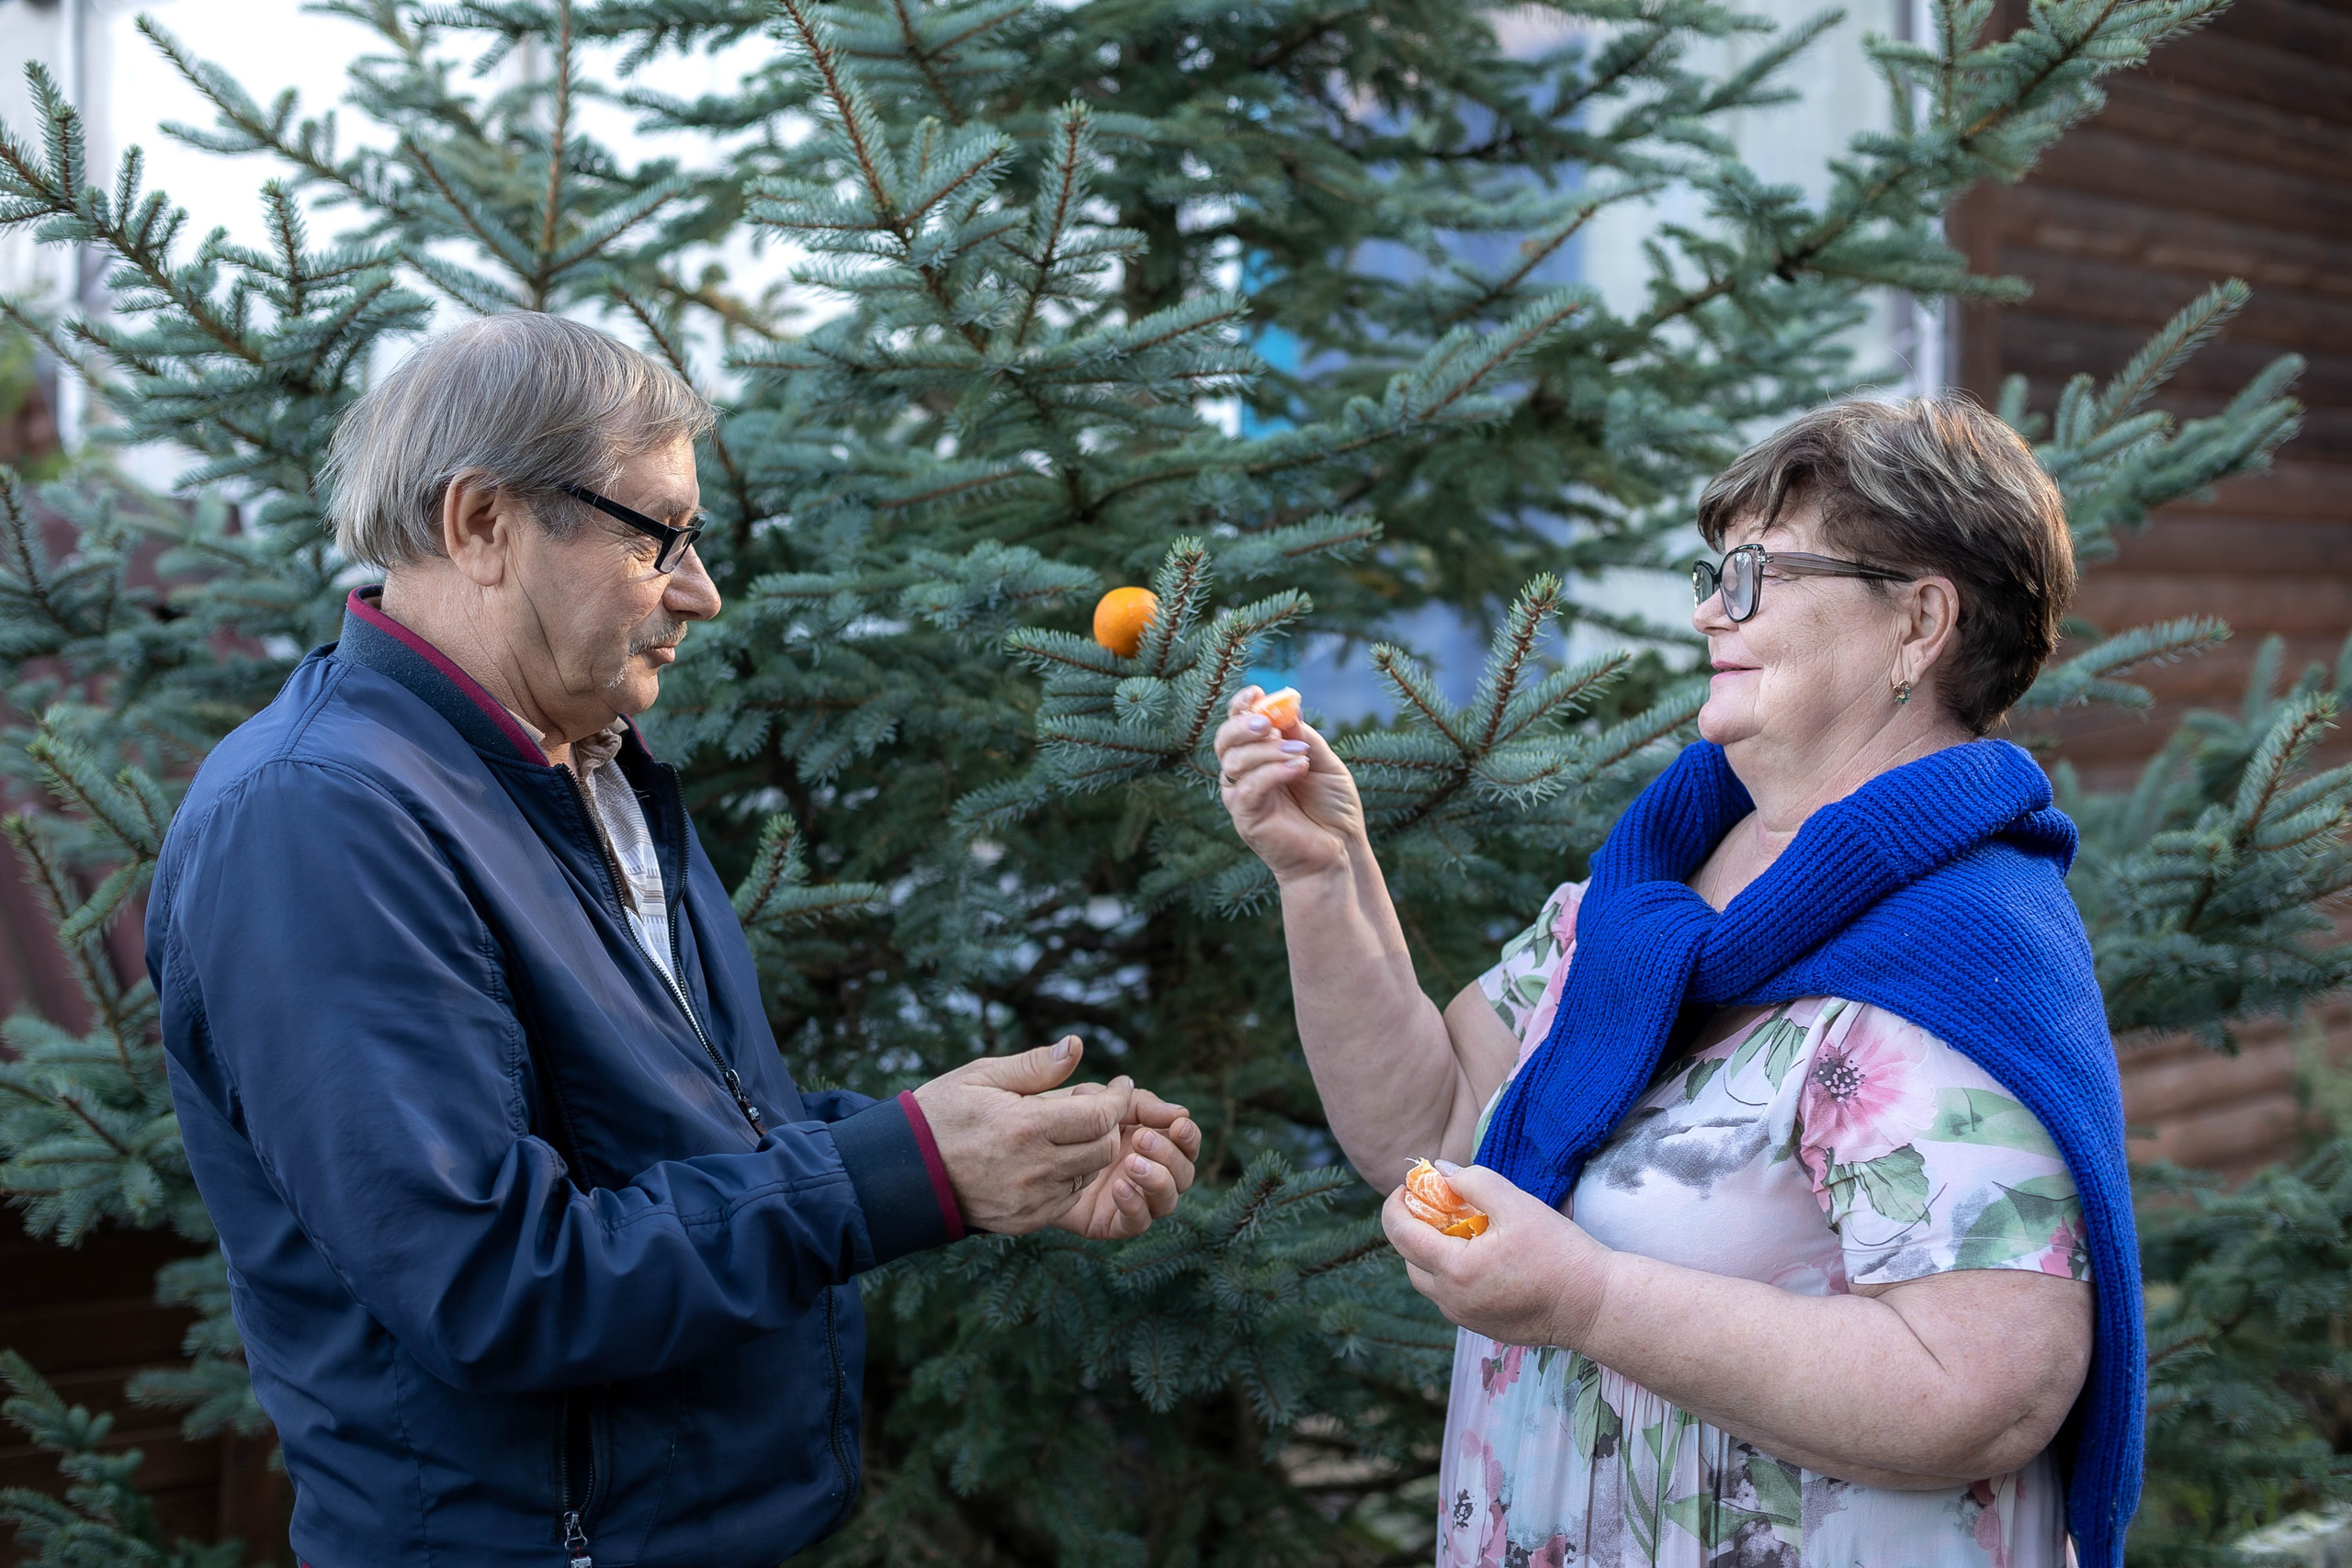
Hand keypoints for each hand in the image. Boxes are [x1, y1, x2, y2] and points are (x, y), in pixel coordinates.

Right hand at [911, 1037, 1134, 1234]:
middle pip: (1104, 1148)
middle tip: (1091, 1107)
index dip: (1117, 1099)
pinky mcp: (1026, 1221)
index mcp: (1025, 1127)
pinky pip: (1068, 1197)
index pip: (1099, 1117)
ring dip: (1088, 1150)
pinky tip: (1048, 1157)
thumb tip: (1077, 1045)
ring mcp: (1031, 1201)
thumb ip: (1035, 1066)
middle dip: (1106, 1124)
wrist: (905, 1172)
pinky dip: (1069, 1175)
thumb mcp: (981, 1076)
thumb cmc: (942, 1114)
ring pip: (1089, 1173)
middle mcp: (1033, 1169)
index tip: (1120, 1085)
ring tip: (1065, 1131)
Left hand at [1050, 1084, 1202, 1239]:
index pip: (1185, 1142)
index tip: (1178, 1123)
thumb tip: (1180, 1109)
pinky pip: (1137, 1223)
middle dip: (1170, 1156)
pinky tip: (1119, 1187)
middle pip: (1184, 1173)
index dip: (1188, 1135)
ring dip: (1158, 1181)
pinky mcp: (1110, 1222)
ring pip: (1168, 1200)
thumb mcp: (1097, 1099)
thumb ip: (1136, 1101)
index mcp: (1149, 1138)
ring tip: (1130, 1163)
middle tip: (1142, 1139)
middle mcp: (1147, 1171)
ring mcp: (1131, 1198)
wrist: (1015, 1146)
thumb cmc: (1058, 1114)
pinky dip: (1136, 1206)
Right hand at [1213, 685, 1367, 882]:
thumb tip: (1287, 705)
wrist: (1340, 851)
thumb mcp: (1323, 763)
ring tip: (1300, 754)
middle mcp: (1244, 775)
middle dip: (1243, 725)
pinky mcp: (1246, 818)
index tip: (1258, 692)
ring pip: (1235, 761)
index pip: (1238, 725)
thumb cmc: (1331, 809)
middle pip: (1225, 740)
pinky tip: (1298, 767)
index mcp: (1259, 757)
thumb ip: (1303, 736)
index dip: (1242, 705)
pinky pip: (1249, 787)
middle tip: (1268, 723)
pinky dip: (1272, 771)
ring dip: (1267, 750)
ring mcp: (1242, 797)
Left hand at [1381, 1162, 1616, 1348]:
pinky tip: (1480, 1255)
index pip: (1401, 1235)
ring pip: (1428, 1282)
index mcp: (1455, 1270)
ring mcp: (1466, 1318)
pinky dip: (1451, 1272)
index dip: (1395, 1206)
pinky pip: (1450, 1297)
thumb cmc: (1559, 1253)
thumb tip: (1442, 1172)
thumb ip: (1473, 1182)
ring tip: (1459, 1229)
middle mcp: (1452, 1300)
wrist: (1595, 1306)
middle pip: (1410, 1260)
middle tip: (1435, 1204)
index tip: (1407, 1187)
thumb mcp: (1517, 1204)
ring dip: (1431, 1253)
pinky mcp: (1482, 1328)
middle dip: (1413, 1228)